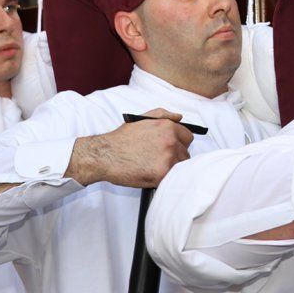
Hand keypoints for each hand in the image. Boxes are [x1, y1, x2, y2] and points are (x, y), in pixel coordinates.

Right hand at [66, 109, 193, 187]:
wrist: (105, 155)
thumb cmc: (122, 139)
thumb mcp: (143, 119)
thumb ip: (164, 115)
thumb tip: (179, 117)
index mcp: (168, 126)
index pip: (188, 137)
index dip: (179, 143)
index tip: (170, 148)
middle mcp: (171, 140)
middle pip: (186, 152)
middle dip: (176, 156)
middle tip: (159, 159)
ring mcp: (168, 157)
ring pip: (181, 166)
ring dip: (171, 167)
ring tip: (154, 166)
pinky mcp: (163, 173)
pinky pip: (172, 177)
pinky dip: (165, 177)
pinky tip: (153, 174)